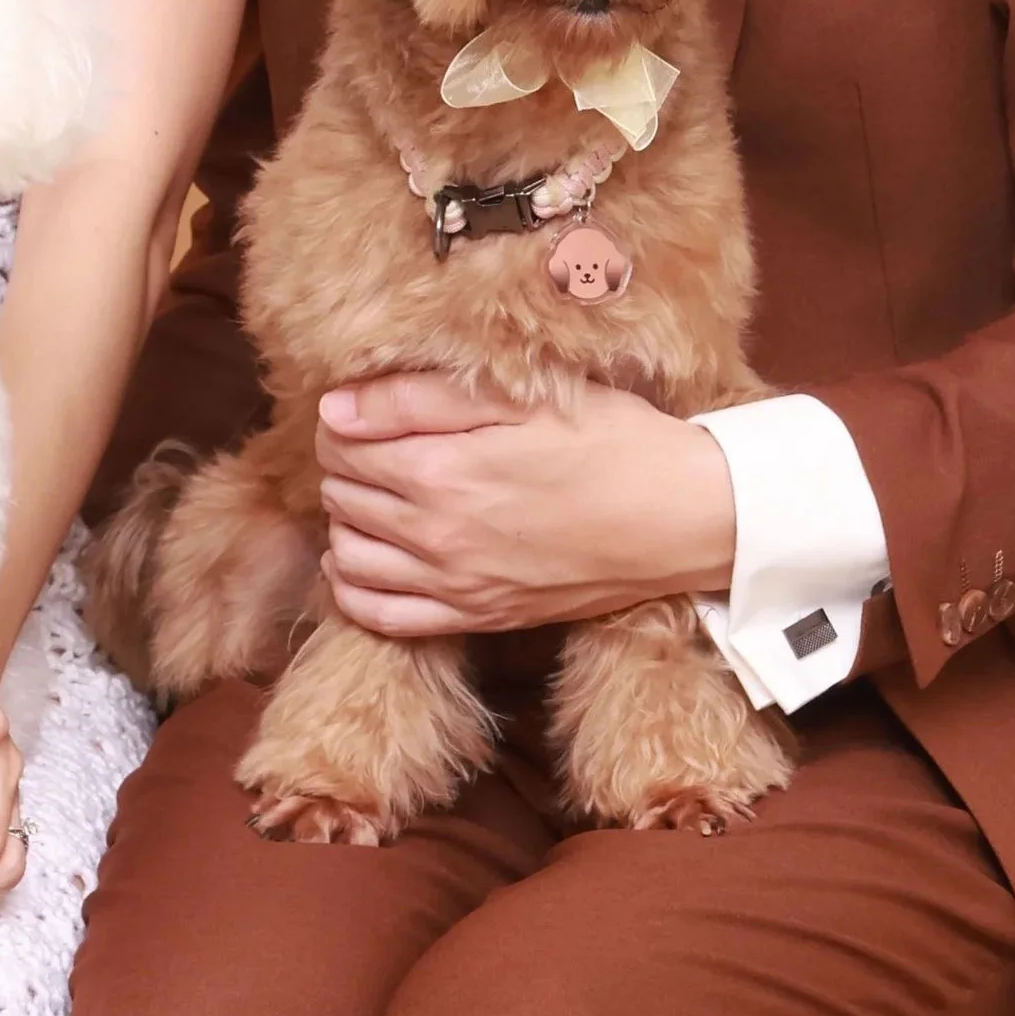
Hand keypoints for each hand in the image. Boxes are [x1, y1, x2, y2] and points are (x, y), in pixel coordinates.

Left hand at [314, 372, 737, 637]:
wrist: (680, 517)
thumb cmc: (607, 440)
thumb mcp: (517, 397)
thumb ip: (416, 399)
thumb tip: (334, 409)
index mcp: (442, 472)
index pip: (341, 445)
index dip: (342, 420)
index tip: (364, 408)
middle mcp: (437, 537)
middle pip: (341, 497)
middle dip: (344, 464)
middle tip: (375, 442)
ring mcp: (456, 586)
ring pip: (348, 557)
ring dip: (347, 521)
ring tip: (376, 493)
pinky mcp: (479, 618)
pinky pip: (383, 618)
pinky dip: (357, 588)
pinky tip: (368, 557)